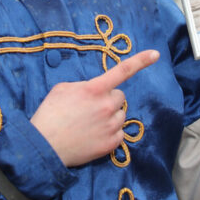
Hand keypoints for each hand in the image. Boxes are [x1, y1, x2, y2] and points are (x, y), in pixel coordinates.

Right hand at [30, 49, 158, 166]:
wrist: (44, 146)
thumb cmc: (50, 114)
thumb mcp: (63, 89)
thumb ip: (84, 86)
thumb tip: (94, 91)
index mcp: (95, 89)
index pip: (123, 70)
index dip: (141, 60)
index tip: (155, 54)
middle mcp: (107, 106)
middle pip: (120, 97)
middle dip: (109, 99)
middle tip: (91, 108)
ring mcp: (110, 126)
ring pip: (121, 115)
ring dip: (110, 116)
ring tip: (90, 124)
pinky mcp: (111, 144)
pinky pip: (120, 133)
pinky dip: (110, 133)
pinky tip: (94, 135)